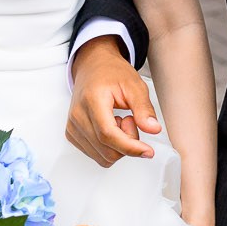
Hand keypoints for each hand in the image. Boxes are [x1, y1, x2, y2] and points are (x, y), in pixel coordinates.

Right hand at [65, 37, 160, 166]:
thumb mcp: (134, 86)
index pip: (108, 134)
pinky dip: (109, 147)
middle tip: (131, 120)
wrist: (93, 67)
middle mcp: (77, 116)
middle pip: (107, 150)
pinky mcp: (72, 134)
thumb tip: (153, 129)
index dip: (130, 147)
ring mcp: (72, 127)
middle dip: (128, 143)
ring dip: (118, 146)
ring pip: (103, 157)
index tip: (148, 151)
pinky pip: (97, 155)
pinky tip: (110, 127)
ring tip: (119, 121)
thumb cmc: (111, 73)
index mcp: (92, 100)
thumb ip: (144, 108)